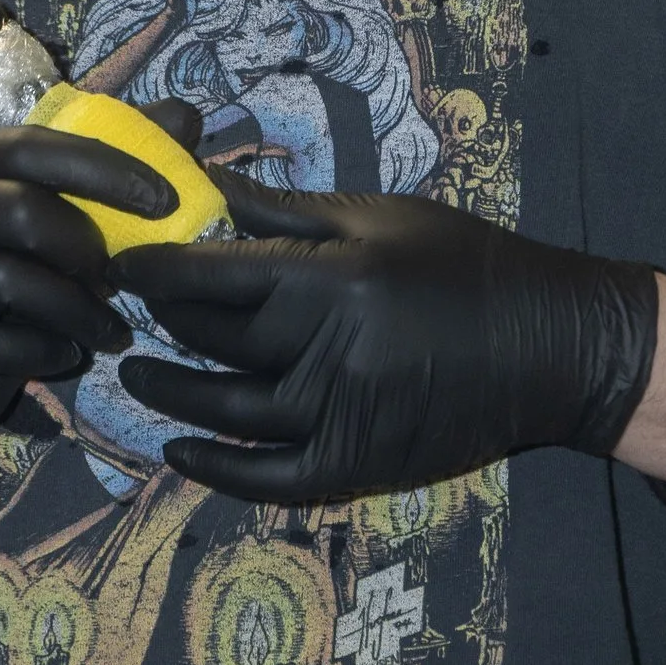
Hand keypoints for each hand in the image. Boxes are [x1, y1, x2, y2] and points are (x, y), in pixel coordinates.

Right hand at [0, 119, 187, 475]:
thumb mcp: (35, 208)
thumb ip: (103, 164)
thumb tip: (183, 117)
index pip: (36, 146)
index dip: (106, 169)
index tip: (166, 201)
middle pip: (25, 214)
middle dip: (89, 249)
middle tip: (121, 279)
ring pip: (16, 283)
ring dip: (80, 312)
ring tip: (111, 330)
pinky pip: (1, 345)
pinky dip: (45, 352)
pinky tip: (65, 354)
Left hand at [112, 174, 660, 505]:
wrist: (546, 346)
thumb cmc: (461, 262)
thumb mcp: (379, 217)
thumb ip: (288, 212)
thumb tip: (207, 188)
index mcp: (334, 279)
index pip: (216, 274)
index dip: (158, 269)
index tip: (118, 262)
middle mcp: (329, 352)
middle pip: (214, 339)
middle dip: (162, 322)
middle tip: (120, 307)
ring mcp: (341, 416)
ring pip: (227, 408)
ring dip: (170, 393)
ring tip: (133, 374)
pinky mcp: (356, 464)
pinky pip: (266, 476)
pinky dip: (216, 467)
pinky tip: (178, 450)